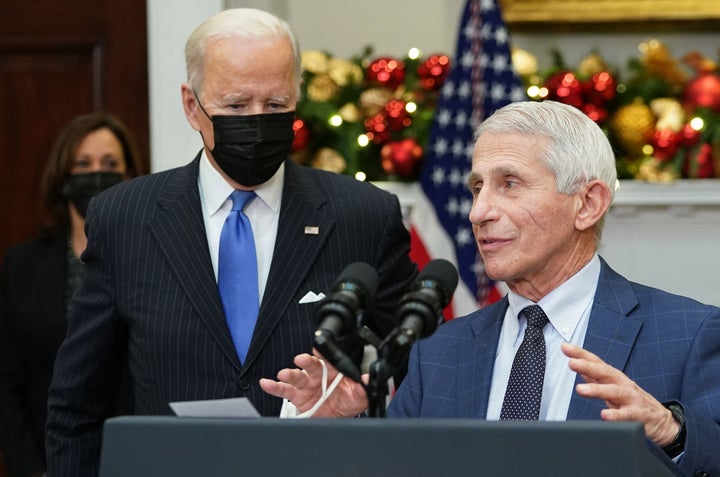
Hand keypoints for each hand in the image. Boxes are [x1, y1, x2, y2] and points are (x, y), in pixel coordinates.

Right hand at [259, 349, 368, 417]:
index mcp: (333, 370)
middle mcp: (317, 375)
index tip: (318, 349)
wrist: (336, 419)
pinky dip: (273, 386)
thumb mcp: (358, 396)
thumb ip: (363, 387)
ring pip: (296, 376)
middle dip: (305, 361)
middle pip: (310, 365)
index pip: (328, 358)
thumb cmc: (345, 402)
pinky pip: (283, 390)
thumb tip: (369, 379)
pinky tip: (266, 383)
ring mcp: (305, 385)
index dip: (323, 353)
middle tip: (301, 360)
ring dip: (289, 374)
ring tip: (284, 373)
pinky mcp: (296, 396)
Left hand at [562, 342, 679, 446]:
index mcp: (613, 376)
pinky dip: (615, 415)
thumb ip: (595, 377)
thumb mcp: (612, 385)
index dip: (581, 354)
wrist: (661, 420)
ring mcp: (630, 398)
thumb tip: (578, 364)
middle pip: (603, 372)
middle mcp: (621, 383)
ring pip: (613, 391)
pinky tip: (605, 415)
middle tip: (571, 363)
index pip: (596, 362)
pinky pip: (626, 414)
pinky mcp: (638, 414)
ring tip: (580, 389)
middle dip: (587, 366)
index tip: (566, 347)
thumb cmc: (632, 400)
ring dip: (596, 389)